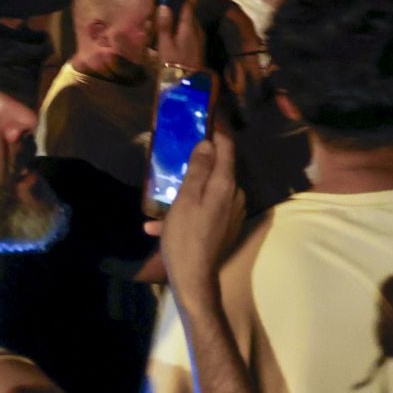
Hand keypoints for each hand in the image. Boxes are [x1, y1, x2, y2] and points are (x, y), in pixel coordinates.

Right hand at [153, 1, 204, 72]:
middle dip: (173, 12)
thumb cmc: (175, 63)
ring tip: (158, 27)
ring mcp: (199, 38)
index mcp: (189, 26)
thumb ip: (164, 25)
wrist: (188, 85)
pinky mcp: (197, 47)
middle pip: (187, 14)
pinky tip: (166, 38)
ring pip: (187, 24)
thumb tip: (164, 6)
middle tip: (157, 15)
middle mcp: (197, 29)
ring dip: (175, 23)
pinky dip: (178, 32)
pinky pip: (187, 33)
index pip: (187, 5)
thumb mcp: (165, 45)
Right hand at [155, 135, 242, 304]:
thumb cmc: (186, 236)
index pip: (228, 147)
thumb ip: (198, 169)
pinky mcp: (224, 226)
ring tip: (162, 194)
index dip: (219, 129)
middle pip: (220, 168)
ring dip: (186, 190)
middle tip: (180, 150)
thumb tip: (208, 143)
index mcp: (226, 184)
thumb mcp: (186, 199)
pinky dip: (185, 211)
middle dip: (200, 158)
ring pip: (208, 190)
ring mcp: (232, 212)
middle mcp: (235, 195)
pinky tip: (157, 224)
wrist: (194, 278)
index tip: (210, 114)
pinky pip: (204, 210)